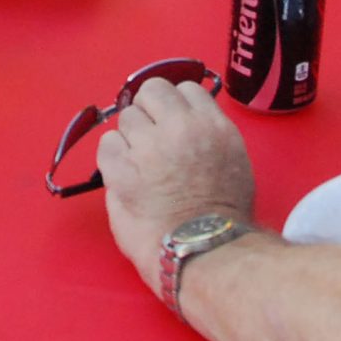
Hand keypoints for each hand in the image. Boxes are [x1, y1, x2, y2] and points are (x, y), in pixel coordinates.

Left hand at [96, 79, 256, 283]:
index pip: (186, 89)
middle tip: (152, 137)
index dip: (176, 106)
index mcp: (213, 126)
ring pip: (126, 116)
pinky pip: (107, 143)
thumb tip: (180, 122)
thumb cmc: (223, 216)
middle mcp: (181, 128)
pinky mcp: (122, 168)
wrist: (203, 251)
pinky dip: (113, 156)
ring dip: (131, 136)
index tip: (172, 123)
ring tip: (140, 163)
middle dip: (150, 110)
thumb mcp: (234, 162)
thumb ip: (208, 136)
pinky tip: (125, 173)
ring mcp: (149, 146)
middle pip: (152, 90)